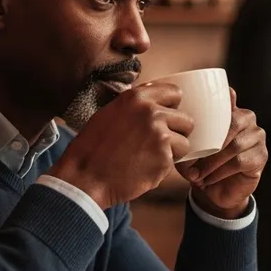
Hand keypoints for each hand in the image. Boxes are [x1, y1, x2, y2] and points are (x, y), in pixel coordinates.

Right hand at [48, 82, 193, 207]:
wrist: (85, 178)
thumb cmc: (91, 149)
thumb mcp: (109, 114)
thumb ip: (134, 106)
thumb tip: (153, 101)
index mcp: (137, 98)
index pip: (175, 92)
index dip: (173, 107)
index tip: (167, 118)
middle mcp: (152, 113)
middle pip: (186, 120)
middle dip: (177, 133)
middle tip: (158, 144)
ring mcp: (160, 136)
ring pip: (185, 143)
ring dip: (172, 153)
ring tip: (149, 159)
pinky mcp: (164, 159)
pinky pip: (174, 163)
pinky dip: (162, 168)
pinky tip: (143, 169)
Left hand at [176, 91, 266, 218]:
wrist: (216, 191)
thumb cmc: (201, 164)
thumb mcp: (189, 148)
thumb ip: (187, 136)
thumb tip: (179, 134)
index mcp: (229, 110)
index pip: (228, 98)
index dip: (220, 100)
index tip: (202, 108)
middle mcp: (247, 119)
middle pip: (233, 122)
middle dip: (209, 143)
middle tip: (191, 160)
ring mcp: (257, 136)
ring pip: (234, 145)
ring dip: (211, 162)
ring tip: (196, 174)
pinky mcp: (261, 156)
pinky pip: (239, 162)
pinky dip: (220, 172)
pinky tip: (207, 179)